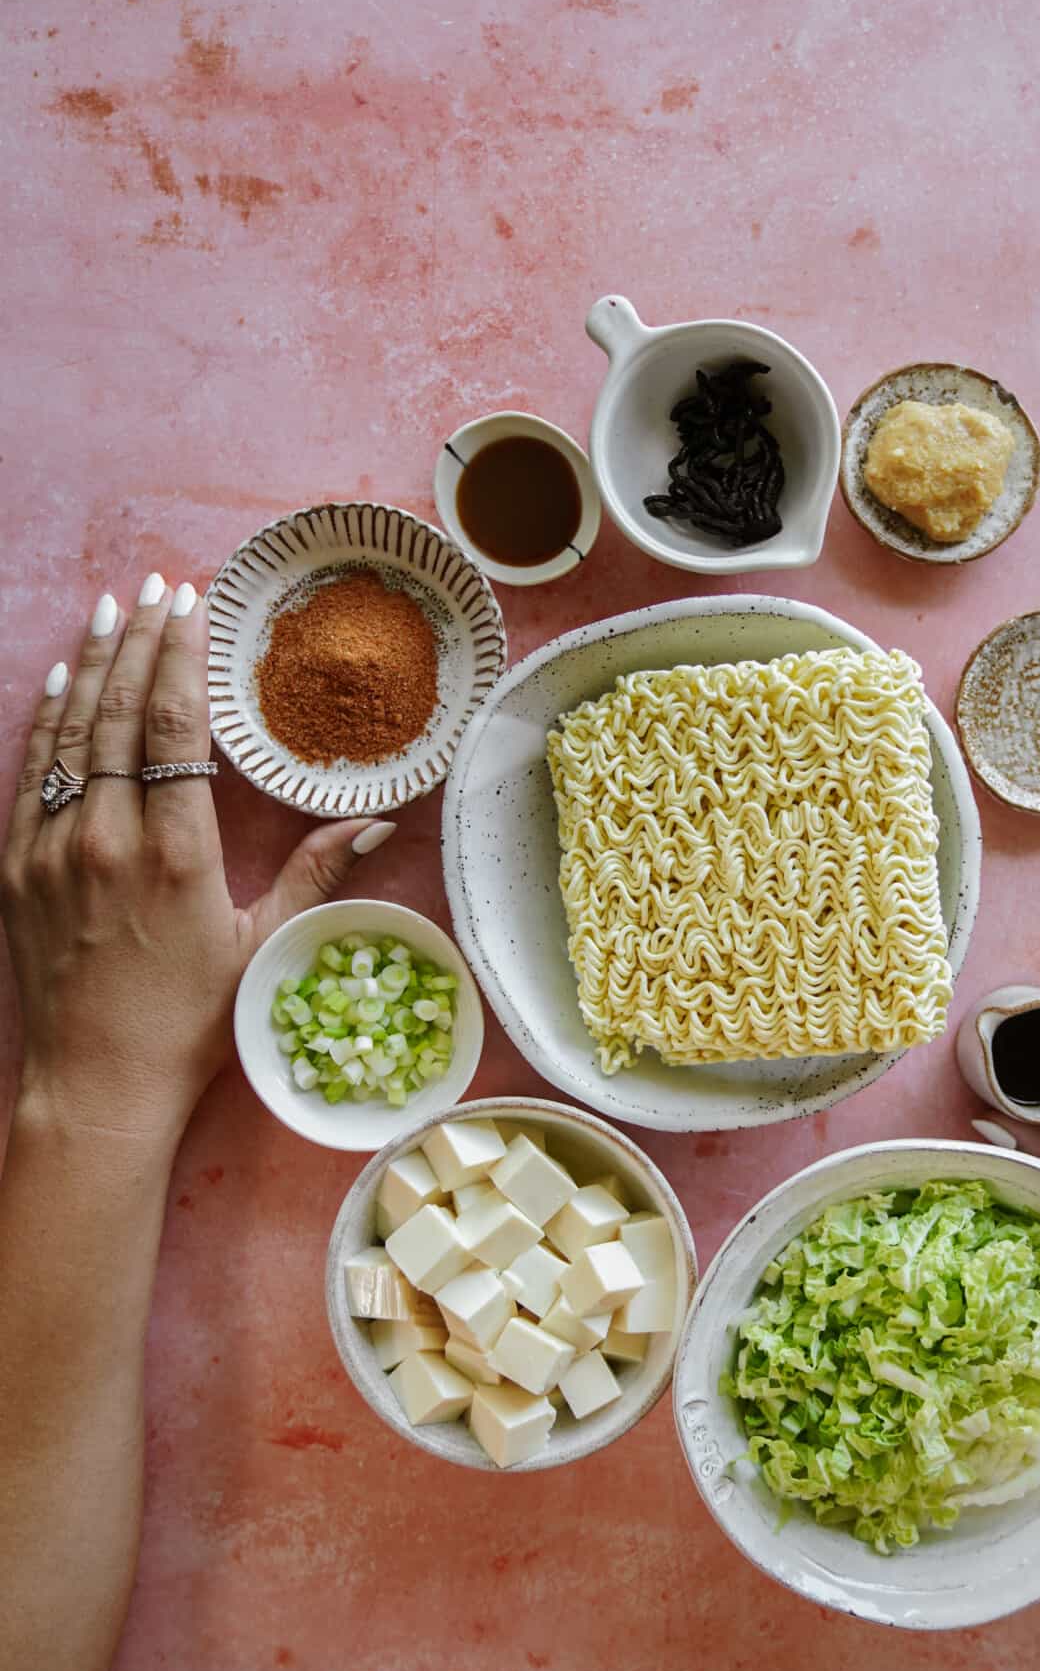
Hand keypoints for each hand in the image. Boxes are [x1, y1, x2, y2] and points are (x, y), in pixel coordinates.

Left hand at [2, 576, 397, 1147]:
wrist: (96, 1082)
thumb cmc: (190, 1025)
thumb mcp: (262, 947)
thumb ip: (315, 874)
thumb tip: (373, 821)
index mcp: (174, 854)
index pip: (175, 728)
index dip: (182, 658)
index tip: (192, 608)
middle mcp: (105, 839)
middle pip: (120, 713)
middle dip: (138, 640)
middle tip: (156, 587)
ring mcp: (49, 850)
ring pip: (69, 733)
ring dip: (89, 664)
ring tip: (107, 610)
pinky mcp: (15, 868)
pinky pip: (29, 774)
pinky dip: (45, 720)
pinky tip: (58, 683)